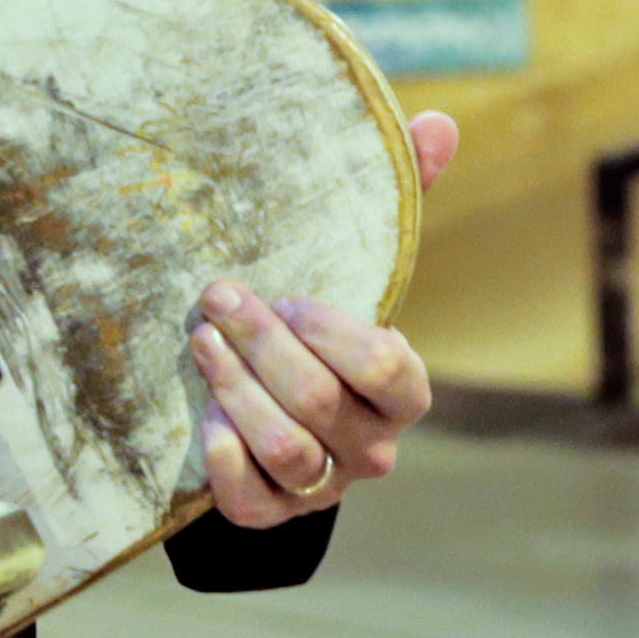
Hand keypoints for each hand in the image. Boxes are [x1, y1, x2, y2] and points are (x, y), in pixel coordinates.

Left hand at [190, 110, 453, 527]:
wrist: (269, 416)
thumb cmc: (317, 330)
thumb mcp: (354, 267)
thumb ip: (400, 198)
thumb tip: (439, 123)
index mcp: (403, 390)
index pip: (386, 368)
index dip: (331, 331)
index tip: (286, 293)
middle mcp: (371, 444)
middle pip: (318, 399)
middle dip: (260, 342)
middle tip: (216, 295)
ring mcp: (323, 485)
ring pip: (286, 447)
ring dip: (236, 390)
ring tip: (199, 342)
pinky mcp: (272, 513)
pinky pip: (250, 501)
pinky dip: (224, 459)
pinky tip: (202, 421)